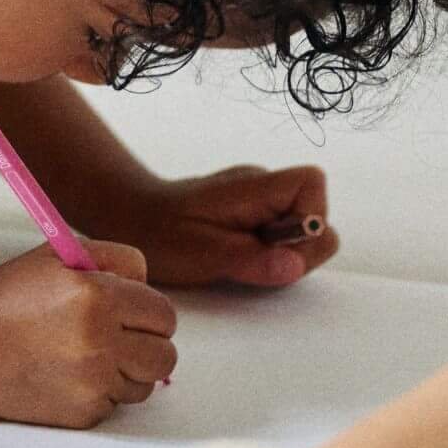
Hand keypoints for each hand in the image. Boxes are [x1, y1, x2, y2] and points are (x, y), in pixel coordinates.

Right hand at [0, 239, 178, 427]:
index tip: (134, 312)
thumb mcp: (57, 255)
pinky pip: (116, 403)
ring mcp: (93, 382)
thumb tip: (149, 283)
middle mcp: (100, 341)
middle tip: (120, 335)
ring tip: (88, 353)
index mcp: (97, 295)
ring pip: (146, 383)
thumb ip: (113, 259)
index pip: (164, 313)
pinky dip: (102, 390)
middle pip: (165, 355)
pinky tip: (69, 373)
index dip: (150, 311)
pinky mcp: (84, 412)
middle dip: (148, 344)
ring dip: (128, 370)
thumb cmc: (9, 298)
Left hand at [91, 165, 338, 289]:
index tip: (281, 252)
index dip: (311, 221)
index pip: (312, 183)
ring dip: (284, 256)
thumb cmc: (162, 235)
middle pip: (316, 214)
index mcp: (253, 186)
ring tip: (241, 260)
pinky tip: (239, 258)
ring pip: (302, 230)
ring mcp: (260, 198)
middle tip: (255, 264)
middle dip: (300, 250)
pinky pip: (283, 236)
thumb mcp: (203, 253)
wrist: (132, 217)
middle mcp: (263, 185)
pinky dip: (271, 254)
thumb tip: (296, 264)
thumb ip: (252, 260)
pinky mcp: (254, 213)